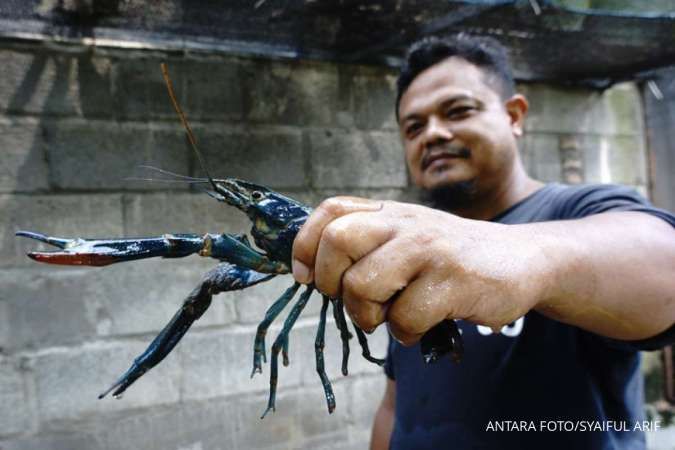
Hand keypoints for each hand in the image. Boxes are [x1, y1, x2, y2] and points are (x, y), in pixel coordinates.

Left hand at [292, 197, 551, 344]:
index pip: (330, 210)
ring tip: (388, 317)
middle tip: (351, 299)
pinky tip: (421, 325)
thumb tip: (310, 274)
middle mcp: (405, 222)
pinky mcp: (453, 279)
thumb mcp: (408, 236)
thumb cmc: (450, 256)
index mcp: (389, 211)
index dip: (305, 244)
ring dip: (367, 315)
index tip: (305, 275)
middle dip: (331, 282)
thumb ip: (368, 244)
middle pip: (337, 242)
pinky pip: (404, 318)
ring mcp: (429, 249)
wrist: (521, 259)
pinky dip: (405, 333)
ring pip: (363, 286)